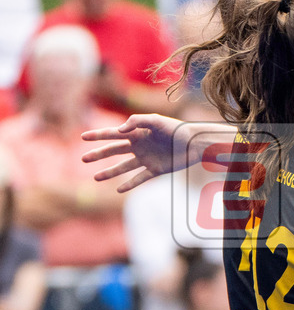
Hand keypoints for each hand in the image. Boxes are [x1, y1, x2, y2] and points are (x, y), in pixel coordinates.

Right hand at [81, 114, 207, 191]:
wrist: (194, 143)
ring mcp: (146, 158)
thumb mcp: (155, 120)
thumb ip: (136, 121)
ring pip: (124, 167)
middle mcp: (139, 146)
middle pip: (114, 151)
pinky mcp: (156, 170)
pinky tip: (119, 189)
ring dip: (110, 172)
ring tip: (96, 177)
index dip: (98, 135)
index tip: (82, 137)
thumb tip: (119, 130)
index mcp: (137, 133)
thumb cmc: (175, 128)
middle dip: (99, 154)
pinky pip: (140, 178)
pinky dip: (129, 184)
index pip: (113, 134)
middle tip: (83, 158)